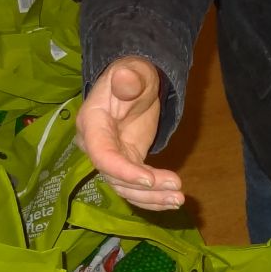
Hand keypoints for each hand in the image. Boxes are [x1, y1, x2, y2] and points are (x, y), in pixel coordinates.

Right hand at [75, 57, 184, 210]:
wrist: (134, 81)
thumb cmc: (132, 74)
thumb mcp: (132, 71)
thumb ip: (127, 78)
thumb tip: (126, 80)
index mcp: (92, 123)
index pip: (102, 155)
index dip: (124, 171)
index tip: (150, 180)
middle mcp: (95, 145)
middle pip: (115, 177)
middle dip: (145, 189)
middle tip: (176, 191)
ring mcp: (110, 156)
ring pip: (125, 187)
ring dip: (151, 198)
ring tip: (178, 199)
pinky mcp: (125, 162)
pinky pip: (134, 185)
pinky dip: (152, 196)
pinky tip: (172, 200)